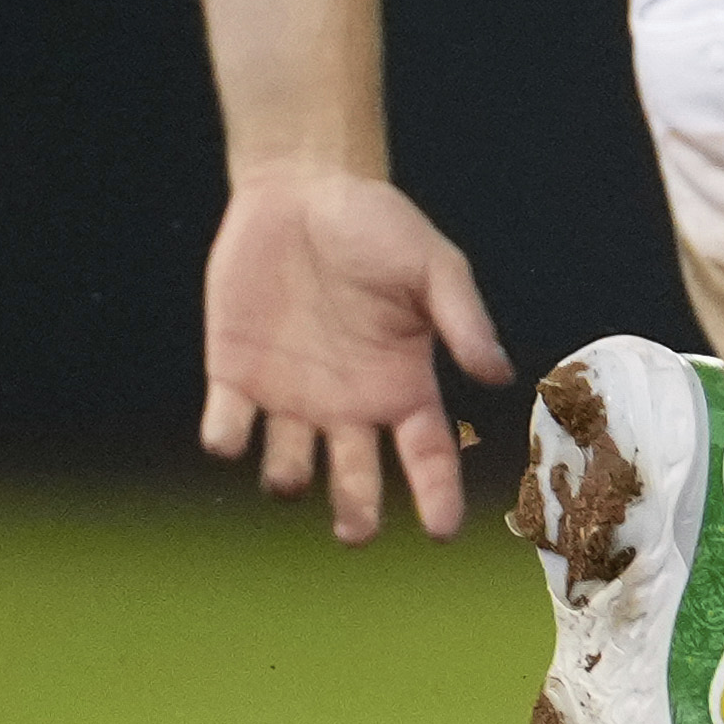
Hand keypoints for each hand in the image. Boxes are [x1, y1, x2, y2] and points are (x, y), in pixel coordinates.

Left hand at [198, 165, 509, 541]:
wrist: (300, 190)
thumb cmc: (378, 224)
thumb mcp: (434, 264)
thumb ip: (463, 319)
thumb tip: (498, 376)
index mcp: (403, 384)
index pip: (428, 455)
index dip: (436, 495)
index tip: (441, 532)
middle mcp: (349, 403)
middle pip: (355, 478)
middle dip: (355, 512)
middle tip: (354, 531)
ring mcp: (289, 395)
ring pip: (288, 466)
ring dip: (288, 479)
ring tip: (291, 474)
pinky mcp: (235, 375)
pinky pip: (227, 426)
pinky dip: (225, 439)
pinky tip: (231, 434)